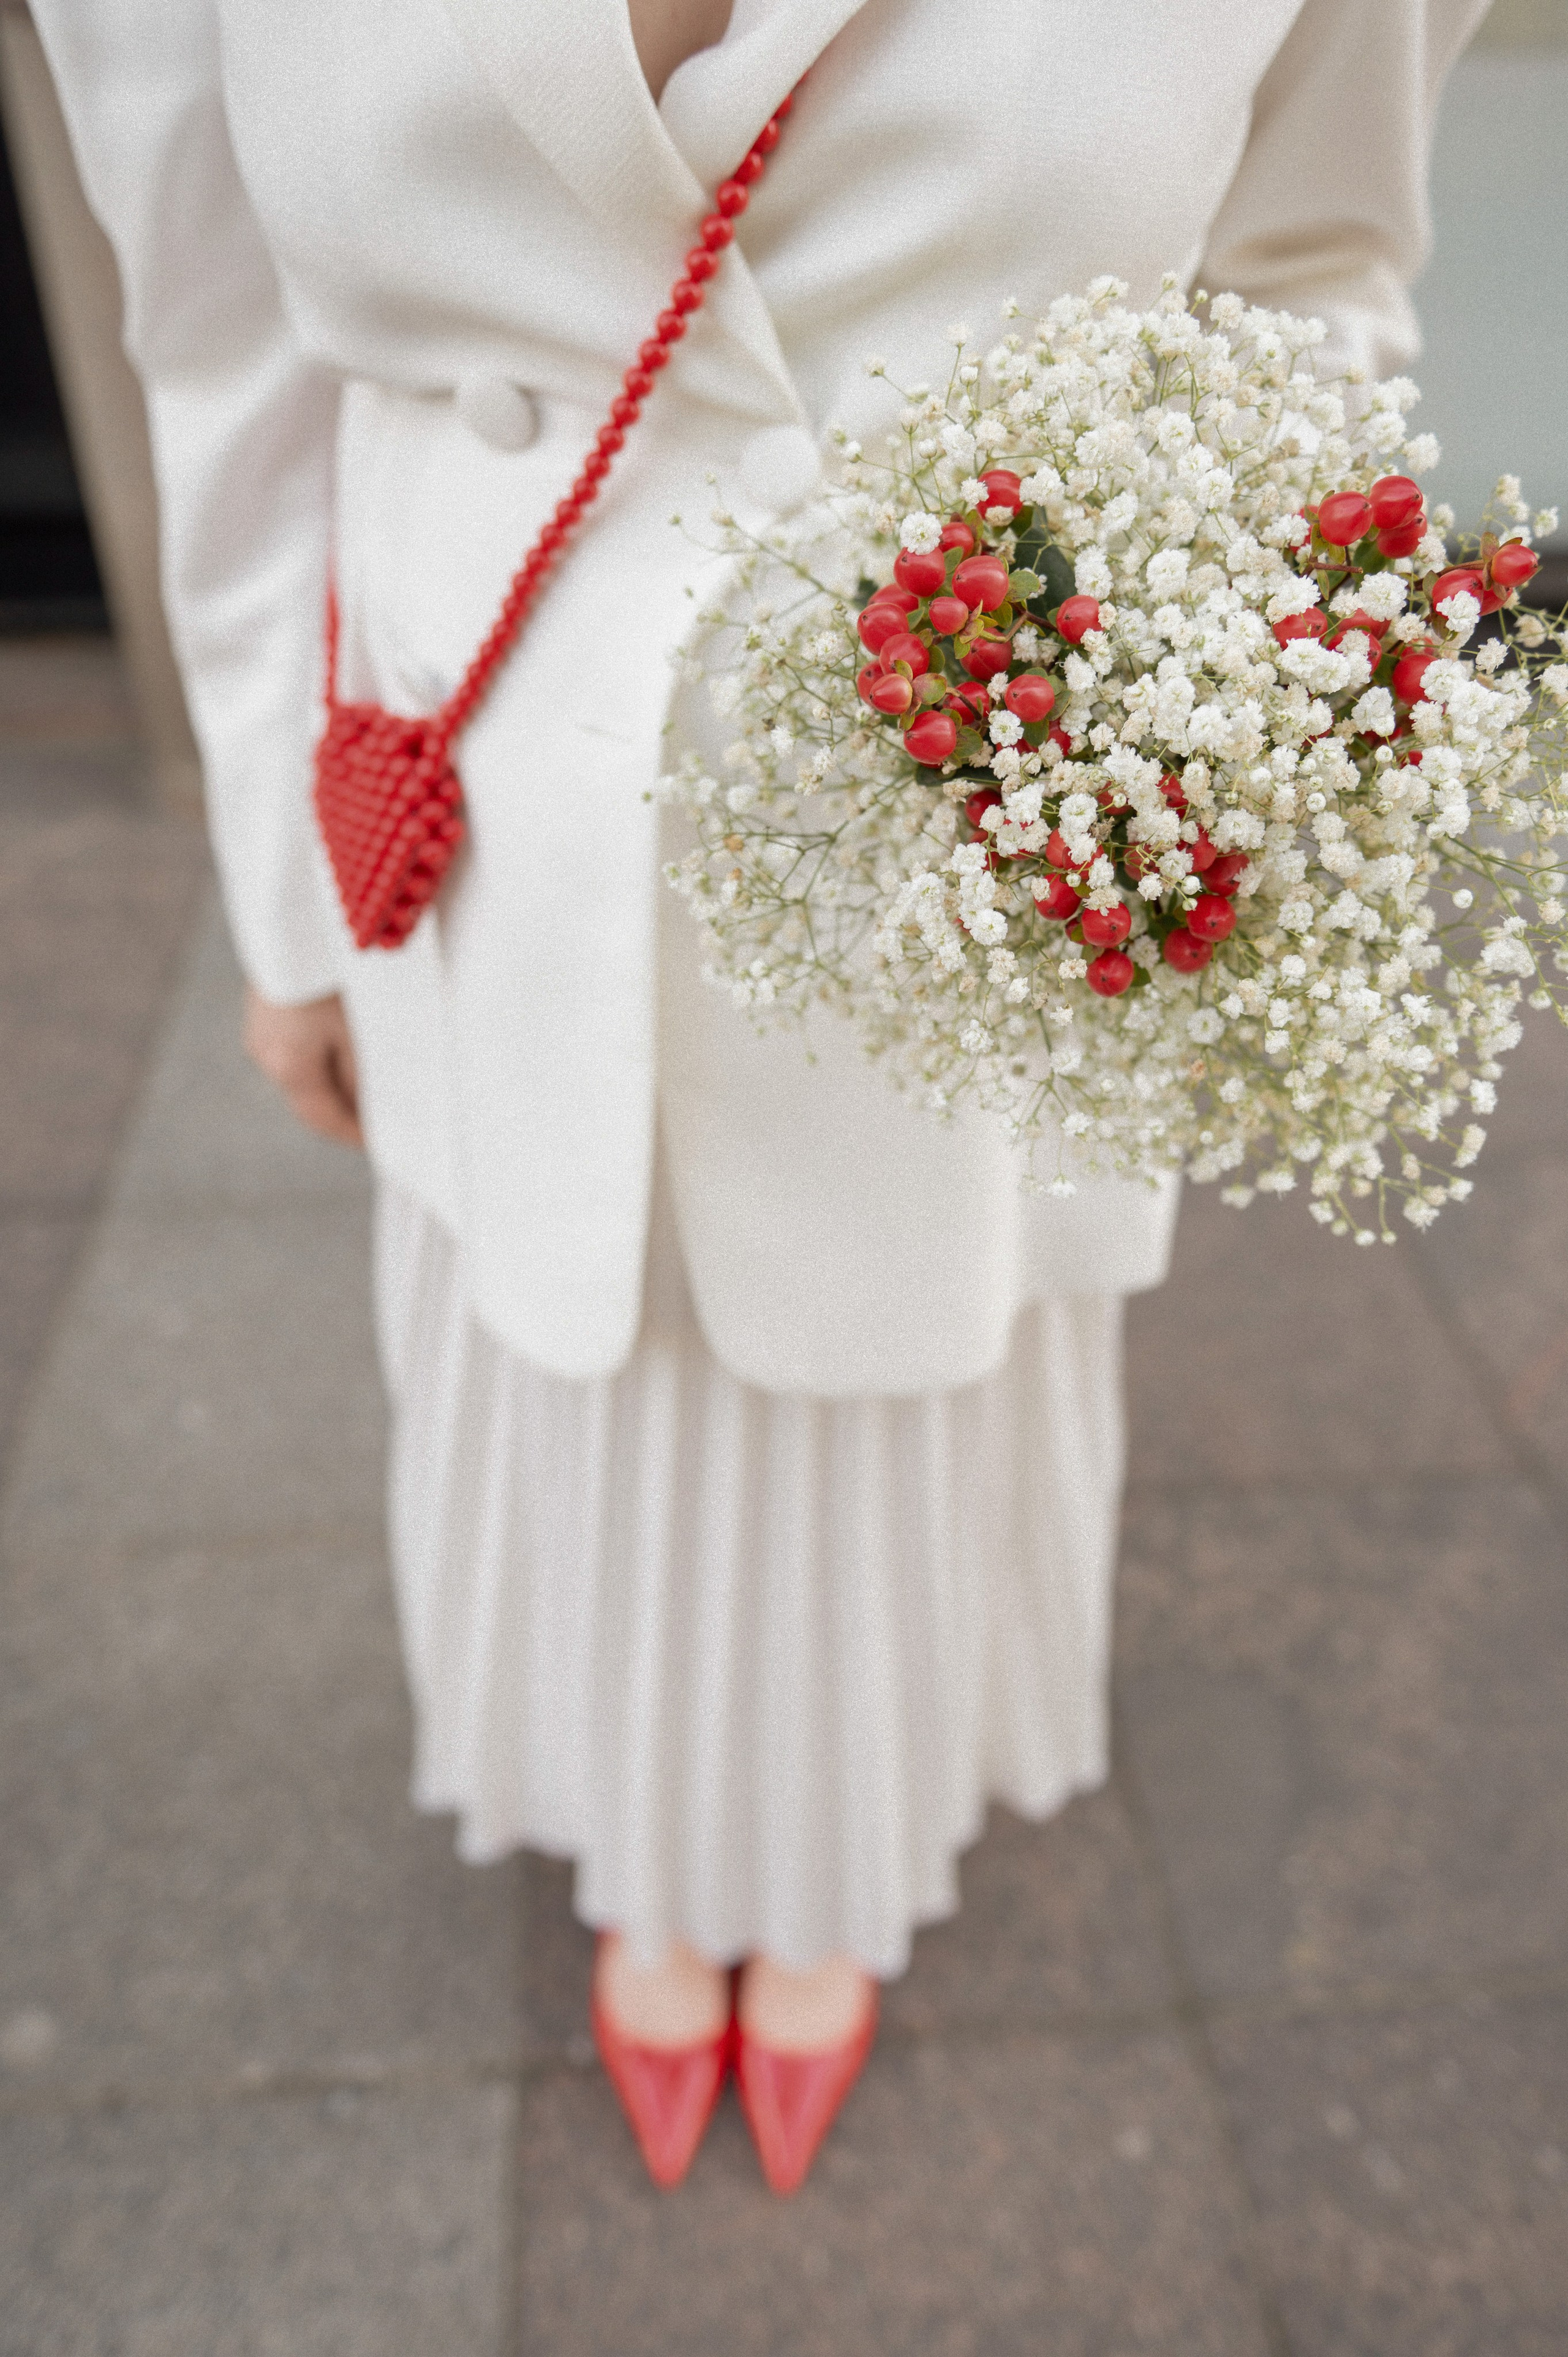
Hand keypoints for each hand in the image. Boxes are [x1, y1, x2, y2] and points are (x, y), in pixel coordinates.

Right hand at [243, 986, 363, 1147]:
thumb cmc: (331, 973)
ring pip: (301, 1067)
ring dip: (331, 1076)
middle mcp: (266, 1053)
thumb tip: (367, 1107)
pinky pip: (294, 1041)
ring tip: (366, 1075)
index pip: (324, 1119)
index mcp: (290, 1067)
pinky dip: (319, 1049)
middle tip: (376, 1112)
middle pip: (309, 1096)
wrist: (291, 917)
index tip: (375, 1141)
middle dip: (342, 1107)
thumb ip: (361, 1076)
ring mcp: (260, 1028)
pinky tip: (343, 1038)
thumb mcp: (357, 1030)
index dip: (352, 1134)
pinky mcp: (263, 1004)